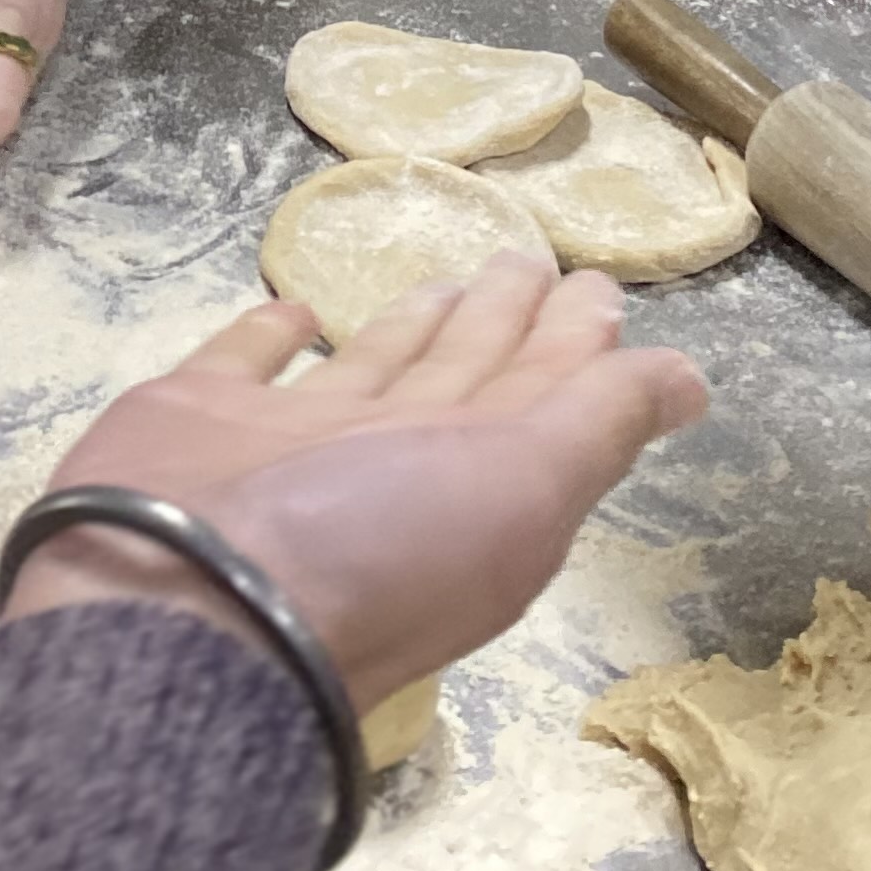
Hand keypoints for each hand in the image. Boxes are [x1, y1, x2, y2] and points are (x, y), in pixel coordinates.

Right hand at [5, 254, 705, 719]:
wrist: (179, 608)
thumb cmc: (365, 549)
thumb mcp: (516, 487)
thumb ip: (596, 425)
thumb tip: (691, 384)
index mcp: (475, 491)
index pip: (544, 401)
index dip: (579, 348)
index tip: (603, 289)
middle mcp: (394, 471)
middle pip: (464, 381)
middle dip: (505, 326)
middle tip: (533, 262)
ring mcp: (292, 448)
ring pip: (371, 369)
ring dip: (414, 328)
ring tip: (452, 280)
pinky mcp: (201, 420)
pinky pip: (247, 361)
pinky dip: (273, 333)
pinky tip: (296, 309)